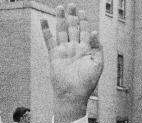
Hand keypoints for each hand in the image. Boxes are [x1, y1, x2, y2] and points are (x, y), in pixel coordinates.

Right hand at [40, 4, 103, 122]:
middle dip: (72, 16)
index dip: (84, 21)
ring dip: (60, 19)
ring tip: (60, 7)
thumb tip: (94, 31)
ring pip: (62, 31)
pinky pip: (49, 40)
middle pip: (73, 28)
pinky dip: (46, 30)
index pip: (85, 31)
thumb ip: (97, 46)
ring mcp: (64, 51)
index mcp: (86, 49)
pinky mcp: (54, 56)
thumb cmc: (87, 83)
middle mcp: (74, 48)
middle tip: (71, 5)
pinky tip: (43, 20)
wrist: (73, 95)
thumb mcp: (98, 63)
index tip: (82, 12)